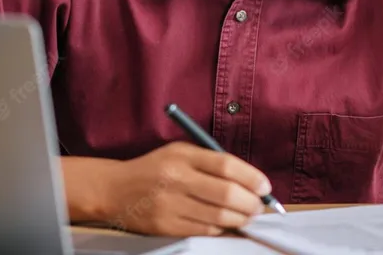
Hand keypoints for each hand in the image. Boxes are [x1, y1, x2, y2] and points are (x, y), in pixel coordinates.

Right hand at [99, 142, 271, 235]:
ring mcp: (171, 205)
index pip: (226, 165)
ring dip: (241, 218)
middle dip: (251, 203)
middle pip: (226, 194)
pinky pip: (204, 230)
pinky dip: (221, 228)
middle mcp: (177, 179)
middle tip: (261, 205)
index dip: (251, 177)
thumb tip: (248, 179)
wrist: (116, 189)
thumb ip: (211, 161)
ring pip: (218, 217)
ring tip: (249, 215)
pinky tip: (227, 223)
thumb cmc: (157, 167)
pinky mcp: (166, 227)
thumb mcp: (181, 152)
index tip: (265, 186)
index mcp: (183, 155)